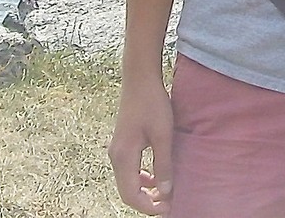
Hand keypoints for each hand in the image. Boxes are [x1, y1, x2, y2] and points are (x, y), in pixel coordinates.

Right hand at [108, 76, 175, 214]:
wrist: (140, 79)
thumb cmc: (153, 104)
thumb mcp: (163, 136)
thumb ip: (163, 165)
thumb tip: (165, 192)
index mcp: (124, 157)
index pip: (130, 196)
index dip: (148, 207)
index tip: (168, 207)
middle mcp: (116, 157)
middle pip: (127, 192)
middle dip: (146, 202)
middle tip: (168, 203)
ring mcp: (117, 150)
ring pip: (127, 181)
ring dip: (144, 191)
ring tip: (164, 192)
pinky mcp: (122, 144)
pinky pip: (128, 170)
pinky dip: (141, 178)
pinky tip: (156, 175)